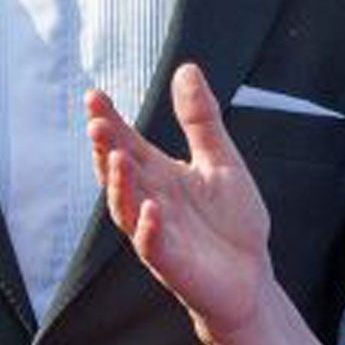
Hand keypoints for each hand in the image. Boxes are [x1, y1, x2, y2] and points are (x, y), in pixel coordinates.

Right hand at [86, 64, 272, 343]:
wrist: (250, 276)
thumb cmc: (232, 221)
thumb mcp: (221, 160)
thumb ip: (201, 119)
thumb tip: (186, 68)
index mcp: (159, 175)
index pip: (127, 142)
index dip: (110, 120)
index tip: (94, 95)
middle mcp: (149, 201)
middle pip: (119, 172)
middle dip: (106, 148)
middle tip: (96, 122)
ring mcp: (156, 233)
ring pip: (127, 209)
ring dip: (119, 185)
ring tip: (118, 157)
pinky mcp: (171, 264)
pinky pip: (153, 247)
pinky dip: (149, 229)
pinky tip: (151, 209)